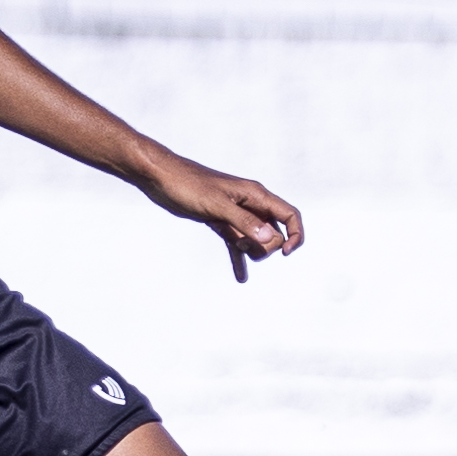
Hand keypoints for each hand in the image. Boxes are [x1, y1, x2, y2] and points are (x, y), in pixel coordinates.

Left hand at [136, 148, 304, 281]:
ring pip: (256, 240)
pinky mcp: (220, 222)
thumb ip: (243, 221)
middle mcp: (250, 204)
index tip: (285, 253)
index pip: (289, 215)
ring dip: (251, 251)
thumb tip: (270, 239)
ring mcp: (235, 214)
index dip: (295, 235)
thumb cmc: (188, 184)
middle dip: (265, 246)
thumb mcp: (216, 204)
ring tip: (235, 247)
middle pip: (274, 233)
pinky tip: (241, 277)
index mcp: (255, 195)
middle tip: (241, 242)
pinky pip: (236, 244)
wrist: (161, 178)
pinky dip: (239, 259)